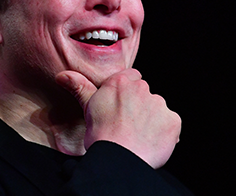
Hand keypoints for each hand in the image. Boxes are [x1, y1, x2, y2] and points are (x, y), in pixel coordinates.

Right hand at [55, 69, 180, 168]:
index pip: (132, 77)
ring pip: (158, 109)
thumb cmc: (101, 135)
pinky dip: (164, 133)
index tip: (122, 106)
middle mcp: (142, 88)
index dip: (128, 92)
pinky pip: (171, 124)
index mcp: (121, 82)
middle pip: (145, 94)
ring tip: (138, 137)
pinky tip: (150, 142)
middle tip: (128, 125)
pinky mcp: (172, 120)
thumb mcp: (88, 108)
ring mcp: (159, 104)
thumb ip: (80, 87)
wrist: (118, 159)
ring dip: (152, 119)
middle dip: (140, 106)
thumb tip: (63, 75)